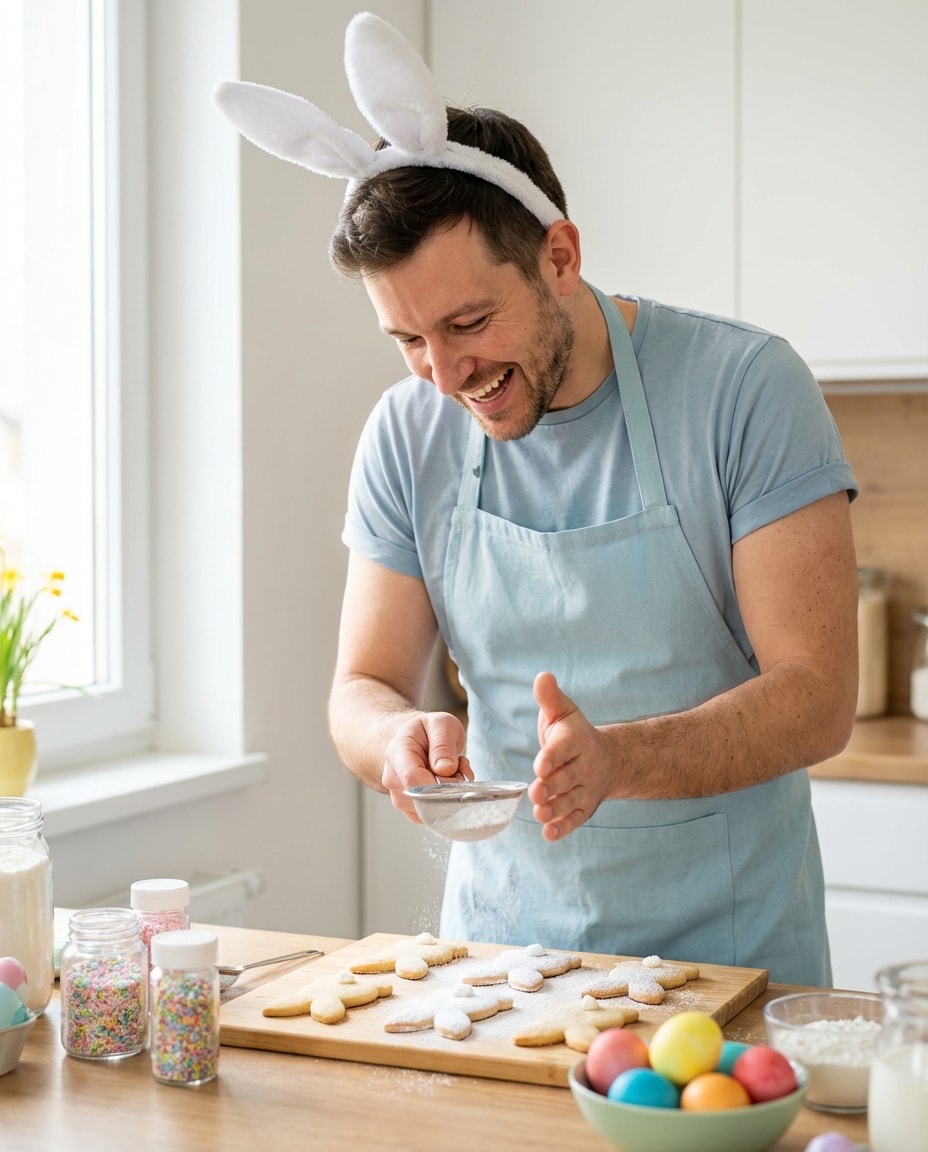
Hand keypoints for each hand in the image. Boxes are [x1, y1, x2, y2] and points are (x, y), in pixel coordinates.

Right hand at [382, 711, 472, 822]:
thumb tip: (445, 769)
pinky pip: (433, 815)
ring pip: (431, 810)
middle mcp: (392, 779)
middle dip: (449, 787)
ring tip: (453, 772)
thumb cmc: (426, 731)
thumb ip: (443, 744)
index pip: (412, 778)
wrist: (413, 740)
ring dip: (451, 794)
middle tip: (458, 766)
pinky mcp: (410, 810)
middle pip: (423, 798)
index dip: (439, 782)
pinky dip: (447, 803)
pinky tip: (448, 784)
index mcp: (397, 753)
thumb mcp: (441, 724)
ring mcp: (399, 797)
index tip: (456, 773)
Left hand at [529, 671, 614, 840]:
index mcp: (576, 741)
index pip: (564, 749)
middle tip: (536, 792)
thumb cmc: (574, 734)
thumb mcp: (563, 712)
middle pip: (567, 778)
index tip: (540, 765)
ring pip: (570, 801)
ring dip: (555, 809)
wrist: (608, 759)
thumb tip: (542, 676)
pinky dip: (563, 828)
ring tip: (539, 813)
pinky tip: (549, 833)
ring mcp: (585, 789)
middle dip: (552, 787)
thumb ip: (550, 698)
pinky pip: (575, 819)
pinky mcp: (584, 808)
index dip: (552, 757)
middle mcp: (584, 767)